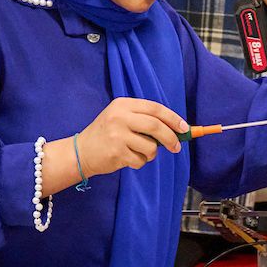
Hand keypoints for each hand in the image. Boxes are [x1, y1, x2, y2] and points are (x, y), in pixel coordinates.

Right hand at [74, 97, 188, 176]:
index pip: (155, 108)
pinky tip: (128, 158)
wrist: (81, 152)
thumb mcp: (122, 117)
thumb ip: (145, 119)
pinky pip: (141, 160)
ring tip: (140, 152)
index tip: (185, 128)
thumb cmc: (107, 134)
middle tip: (177, 147)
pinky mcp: (116, 152)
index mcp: (123, 104)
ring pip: (151, 146)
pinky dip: (140, 162)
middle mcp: (119, 117)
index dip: (173, 119)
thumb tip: (178, 129)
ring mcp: (117, 135)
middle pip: (156, 126)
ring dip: (151, 154)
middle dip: (171, 138)